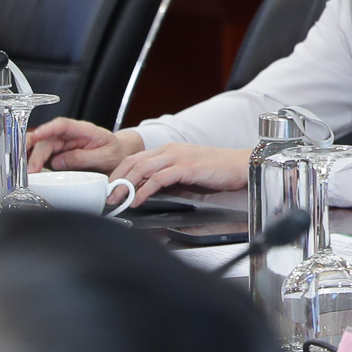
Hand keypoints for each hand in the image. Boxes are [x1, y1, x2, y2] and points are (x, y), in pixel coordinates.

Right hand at [27, 118, 142, 173]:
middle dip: (36, 154)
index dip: (48, 129)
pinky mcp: (57, 154)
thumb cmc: (115, 154)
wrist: (118, 158)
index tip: (37, 136)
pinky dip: (32, 161)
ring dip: (31, 157)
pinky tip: (29, 169)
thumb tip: (58, 162)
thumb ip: (84, 158)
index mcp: (85, 130)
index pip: (64, 125)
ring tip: (27, 170)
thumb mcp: (106, 157)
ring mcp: (62, 144)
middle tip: (32, 169)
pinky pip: (41, 155)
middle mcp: (70, 135)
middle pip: (47, 139)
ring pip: (40, 147)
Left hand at [112, 143, 249, 205]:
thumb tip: (149, 191)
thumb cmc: (219, 171)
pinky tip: (139, 201)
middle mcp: (171, 150)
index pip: (135, 159)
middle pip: (133, 163)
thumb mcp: (187, 175)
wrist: (243, 166)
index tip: (111, 189)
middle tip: (108, 197)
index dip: (119, 174)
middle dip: (117, 181)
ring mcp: (179, 157)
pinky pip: (158, 179)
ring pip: (142, 169)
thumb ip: (168, 180)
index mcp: (169, 150)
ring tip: (118, 200)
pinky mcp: (187, 167)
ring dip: (126, 186)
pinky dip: (145, 191)